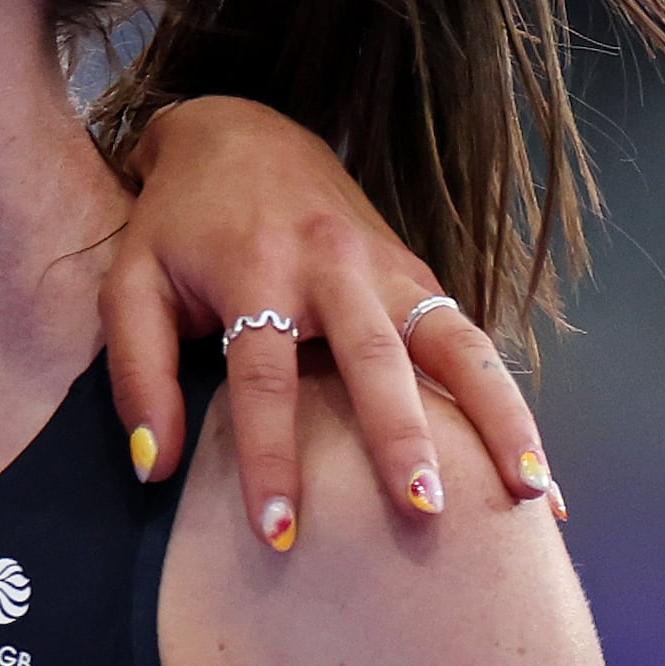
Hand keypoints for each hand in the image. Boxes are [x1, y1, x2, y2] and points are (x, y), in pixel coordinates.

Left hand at [107, 97, 555, 550]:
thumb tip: (156, 467)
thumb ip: (139, 374)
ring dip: (497, 418)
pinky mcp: (420, 276)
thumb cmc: (177, 225)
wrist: (239, 134)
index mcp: (256, 269)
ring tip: (530, 494)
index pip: (264, 378)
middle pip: (376, 358)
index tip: (278, 532)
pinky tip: (534, 472)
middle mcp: (334, 266)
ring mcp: (389, 269)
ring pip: (455, 345)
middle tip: (423, 510)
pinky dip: (509, 405)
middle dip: (402, 437)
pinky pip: (472, 344)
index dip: (270, 457)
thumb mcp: (130, 285)